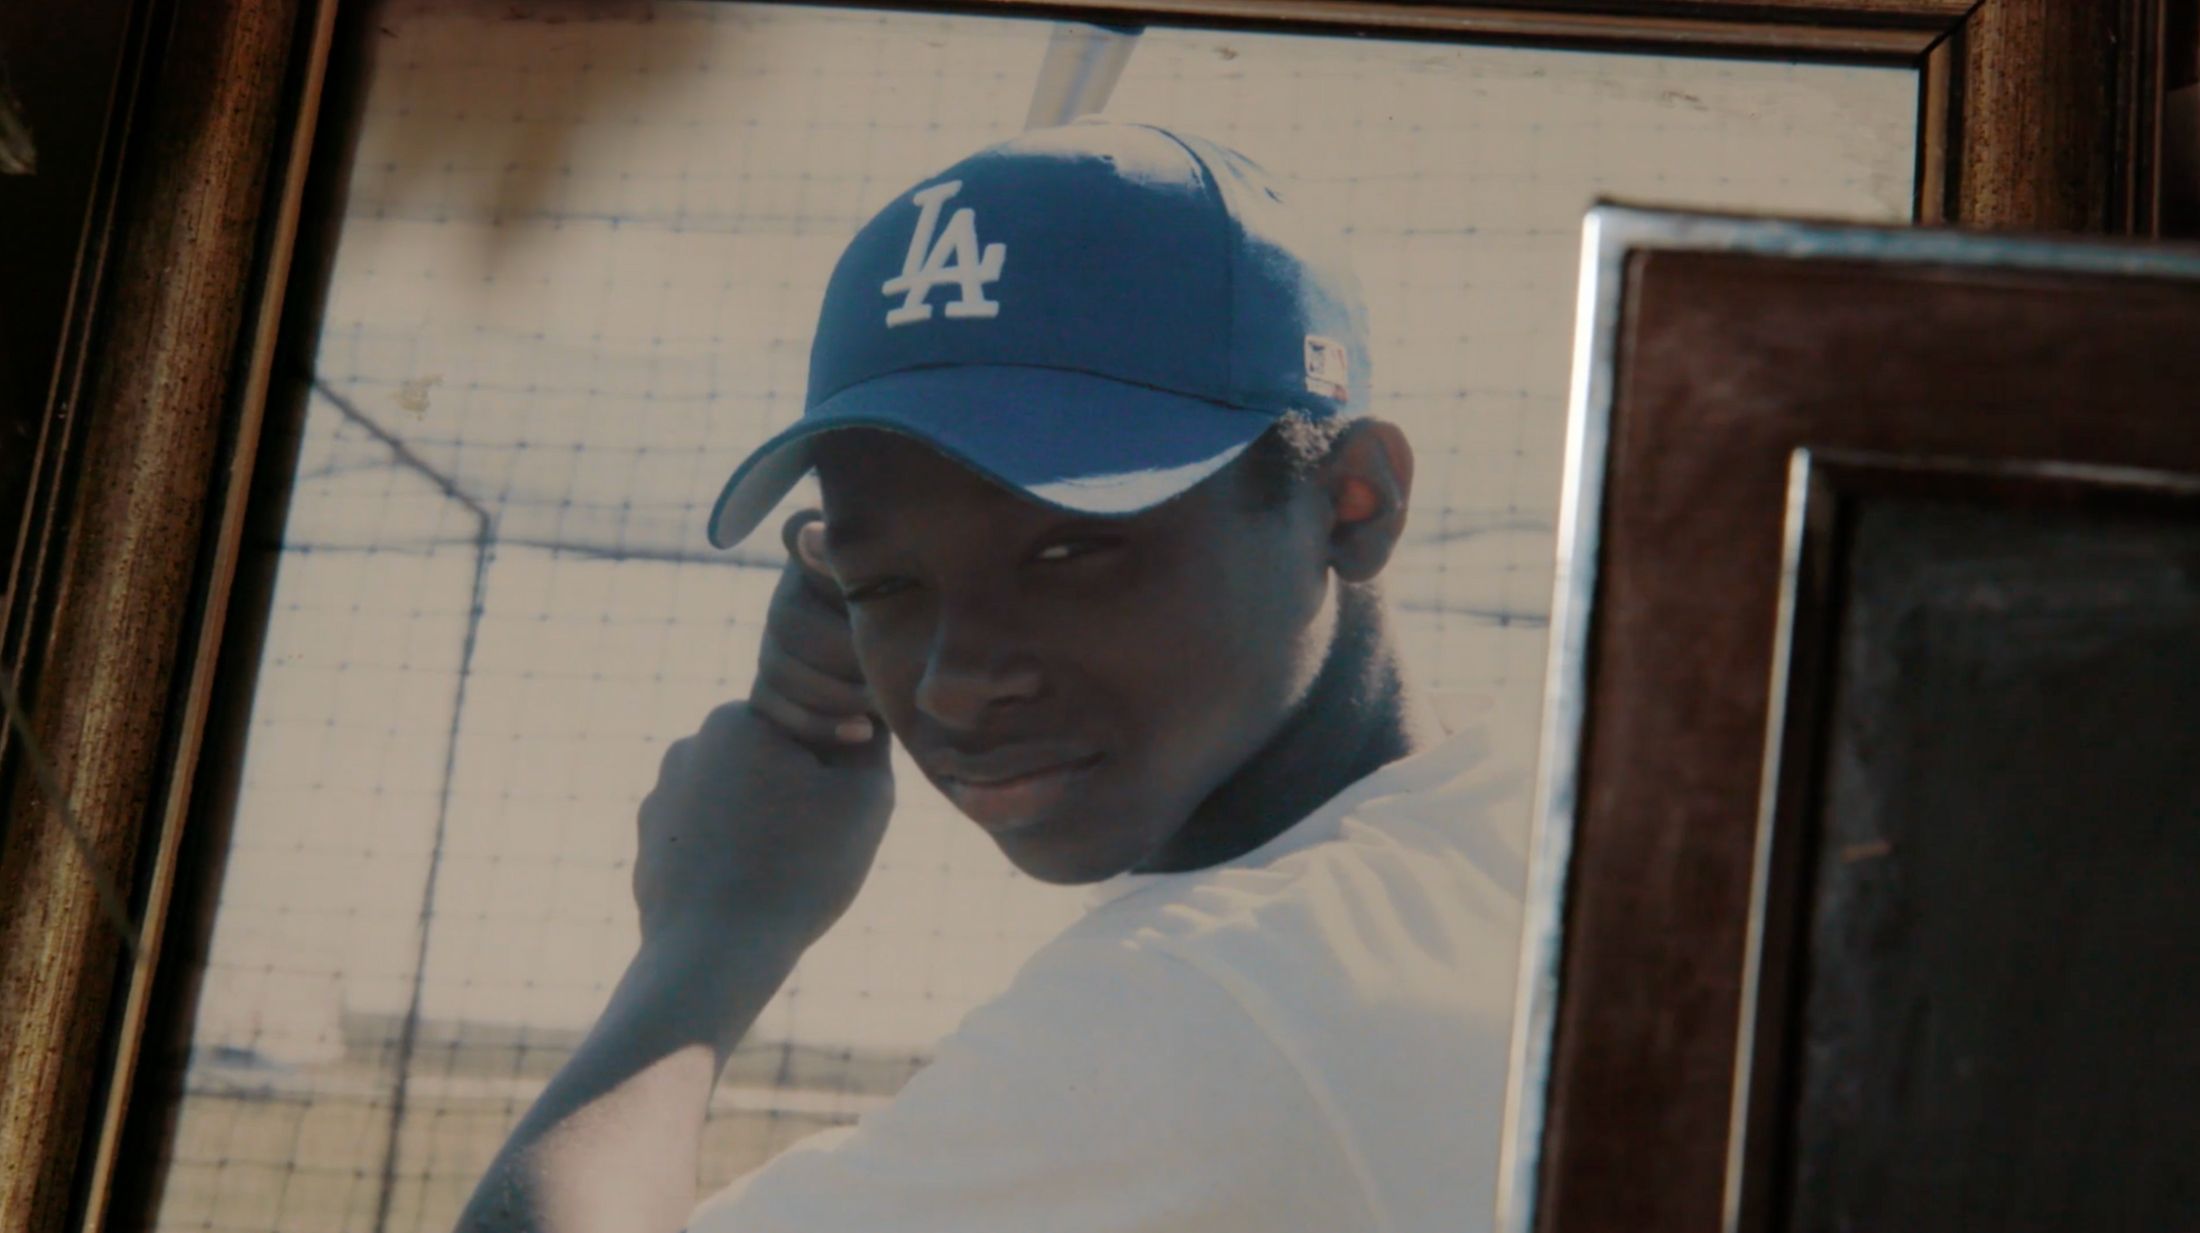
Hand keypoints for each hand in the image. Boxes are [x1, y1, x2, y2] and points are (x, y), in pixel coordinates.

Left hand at [632, 511, 892, 948]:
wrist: (713, 954)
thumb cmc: (799, 870)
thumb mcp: (865, 797)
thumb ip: (872, 740)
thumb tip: (864, 713)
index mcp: (738, 719)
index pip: (808, 723)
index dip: (836, 766)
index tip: (839, 809)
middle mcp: (690, 745)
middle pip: (770, 759)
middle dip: (796, 792)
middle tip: (814, 847)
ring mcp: (660, 797)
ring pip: (738, 800)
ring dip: (762, 825)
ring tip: (780, 876)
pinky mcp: (650, 845)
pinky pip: (708, 840)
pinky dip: (730, 858)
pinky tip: (747, 895)